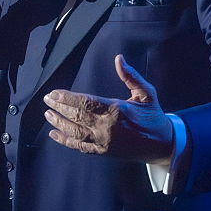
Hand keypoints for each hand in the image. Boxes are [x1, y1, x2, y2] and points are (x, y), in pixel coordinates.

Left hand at [43, 54, 173, 163]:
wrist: (163, 145)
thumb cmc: (153, 116)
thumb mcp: (146, 93)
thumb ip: (131, 76)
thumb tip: (119, 58)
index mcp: (116, 110)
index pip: (85, 102)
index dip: (67, 98)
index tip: (54, 93)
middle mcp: (107, 127)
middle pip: (76, 116)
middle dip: (59, 107)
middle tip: (47, 99)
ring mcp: (104, 142)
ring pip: (75, 132)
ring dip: (59, 123)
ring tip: (47, 114)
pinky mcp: (103, 152)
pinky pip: (80, 147)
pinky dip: (65, 141)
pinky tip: (54, 134)